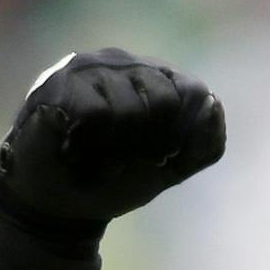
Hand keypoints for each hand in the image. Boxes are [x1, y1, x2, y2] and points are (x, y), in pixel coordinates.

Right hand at [0, 49, 225, 232]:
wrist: (58, 206)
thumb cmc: (114, 179)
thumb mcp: (170, 166)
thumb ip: (203, 143)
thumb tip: (213, 103)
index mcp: (153, 77)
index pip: (194, 92)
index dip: (182, 136)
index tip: (160, 157)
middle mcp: (122, 64)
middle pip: (166, 101)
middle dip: (149, 145)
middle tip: (122, 158)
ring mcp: (88, 69)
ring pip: (131, 111)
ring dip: (115, 151)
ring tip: (96, 155)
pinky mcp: (56, 84)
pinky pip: (96, 115)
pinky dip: (89, 146)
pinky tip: (74, 149)